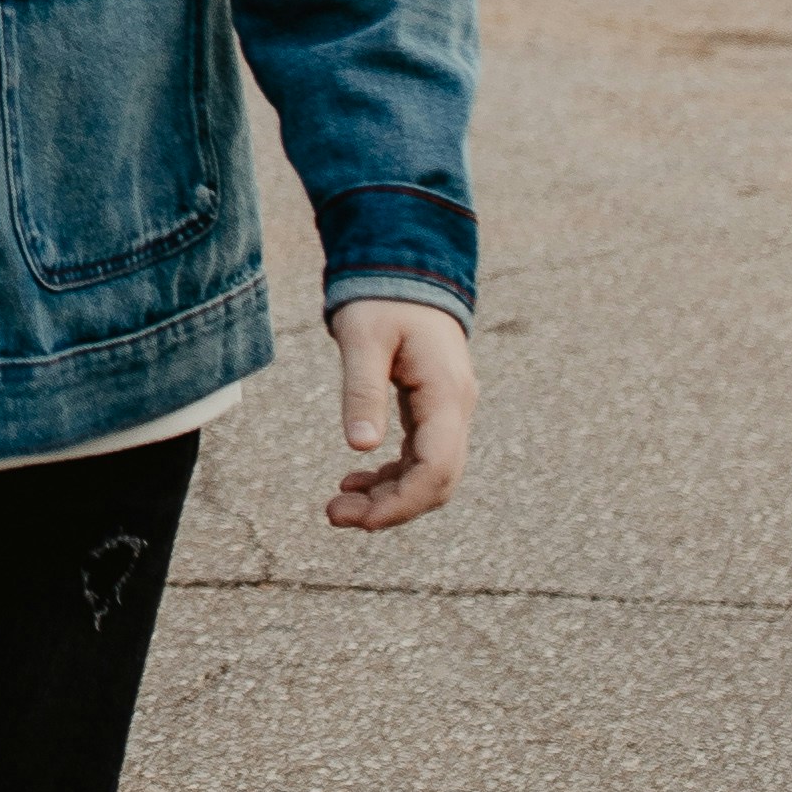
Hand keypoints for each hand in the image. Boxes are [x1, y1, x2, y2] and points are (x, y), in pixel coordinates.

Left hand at [328, 295, 473, 533]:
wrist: (406, 272)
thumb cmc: (383, 300)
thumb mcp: (363, 339)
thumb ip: (362, 390)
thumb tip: (359, 446)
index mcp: (445, 394)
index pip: (437, 468)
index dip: (401, 503)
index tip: (359, 519)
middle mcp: (456, 409)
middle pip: (437, 481)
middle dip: (390, 508)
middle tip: (335, 514)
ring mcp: (449, 412)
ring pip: (429, 475)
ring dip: (388, 497)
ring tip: (338, 505)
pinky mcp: (434, 411)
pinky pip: (420, 458)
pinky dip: (390, 476)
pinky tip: (355, 479)